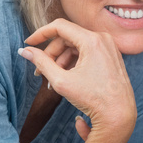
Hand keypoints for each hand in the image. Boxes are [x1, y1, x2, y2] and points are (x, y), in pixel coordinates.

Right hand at [18, 18, 136, 142]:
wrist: (118, 116)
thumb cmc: (93, 99)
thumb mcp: (62, 81)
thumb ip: (41, 63)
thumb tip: (24, 51)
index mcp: (92, 40)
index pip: (59, 26)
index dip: (40, 34)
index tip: (28, 44)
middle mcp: (102, 38)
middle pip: (67, 38)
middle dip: (51, 54)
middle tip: (39, 72)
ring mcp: (108, 47)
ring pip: (76, 46)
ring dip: (61, 60)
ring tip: (52, 81)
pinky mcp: (111, 56)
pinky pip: (87, 53)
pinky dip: (73, 63)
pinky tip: (66, 79)